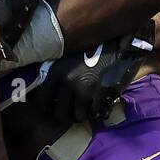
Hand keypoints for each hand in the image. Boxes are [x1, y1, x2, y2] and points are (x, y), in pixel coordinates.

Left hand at [36, 21, 154, 123]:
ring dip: (82, 115)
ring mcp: (86, 90)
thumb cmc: (90, 49)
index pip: (42, 100)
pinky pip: (96, 114)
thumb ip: (55, 74)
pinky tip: (98, 107)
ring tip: (85, 110)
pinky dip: (97, 113)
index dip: (47, 108)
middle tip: (70, 114)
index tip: (52, 109)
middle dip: (65, 117)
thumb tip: (46, 92)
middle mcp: (68, 82)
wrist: (117, 43)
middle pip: (60, 114)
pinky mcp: (102, 94)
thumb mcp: (66, 58)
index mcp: (56, 72)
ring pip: (78, 116)